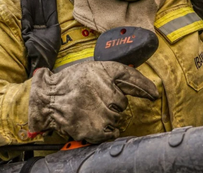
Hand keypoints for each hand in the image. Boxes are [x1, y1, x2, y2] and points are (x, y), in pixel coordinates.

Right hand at [28, 61, 158, 142]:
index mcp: (106, 74)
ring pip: (117, 118)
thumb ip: (120, 75)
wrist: (48, 98)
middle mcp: (107, 93)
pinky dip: (105, 130)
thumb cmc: (72, 82)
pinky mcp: (95, 130)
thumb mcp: (96, 69)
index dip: (145, 88)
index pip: (132, 79)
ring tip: (90, 110)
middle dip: (113, 103)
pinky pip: (111, 133)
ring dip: (108, 116)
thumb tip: (147, 87)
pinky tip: (93, 121)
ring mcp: (102, 113)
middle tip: (95, 100)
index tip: (154, 94)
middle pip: (123, 104)